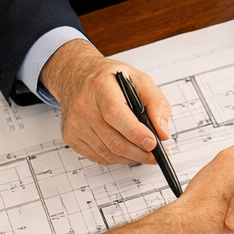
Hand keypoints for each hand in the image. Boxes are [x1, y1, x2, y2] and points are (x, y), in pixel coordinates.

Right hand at [40, 40, 169, 164]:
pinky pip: (97, 157)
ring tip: (143, 153)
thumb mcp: (138, 78)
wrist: (75, 75)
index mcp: (100, 86)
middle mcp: (83, 105)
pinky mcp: (71, 136)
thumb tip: (162, 132)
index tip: (153, 142)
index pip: (116, 113)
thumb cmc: (108, 78)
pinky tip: (125, 151)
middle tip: (154, 154)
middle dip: (139, 152)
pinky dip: (115, 158)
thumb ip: (156, 103)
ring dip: (130, 158)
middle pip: (113, 139)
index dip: (135, 132)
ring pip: (107, 152)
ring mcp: (75, 123)